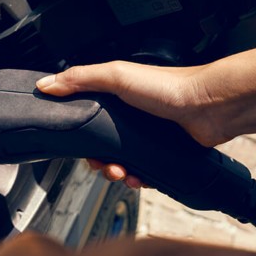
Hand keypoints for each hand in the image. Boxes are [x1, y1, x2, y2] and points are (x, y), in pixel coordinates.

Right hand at [36, 61, 220, 188]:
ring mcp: (149, 137)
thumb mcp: (116, 76)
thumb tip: (46, 84)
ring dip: (118, 173)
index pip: (88, 119)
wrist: (209, 106)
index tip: (78, 147)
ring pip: (123, 163)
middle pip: (103, 146)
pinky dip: (139, 180)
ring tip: (122, 174)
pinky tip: (139, 179)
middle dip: (99, 160)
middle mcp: (132, 117)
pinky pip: (145, 173)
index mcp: (117, 97)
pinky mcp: (164, 154)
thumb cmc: (169, 85)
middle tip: (102, 164)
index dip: (80, 136)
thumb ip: (80, 79)